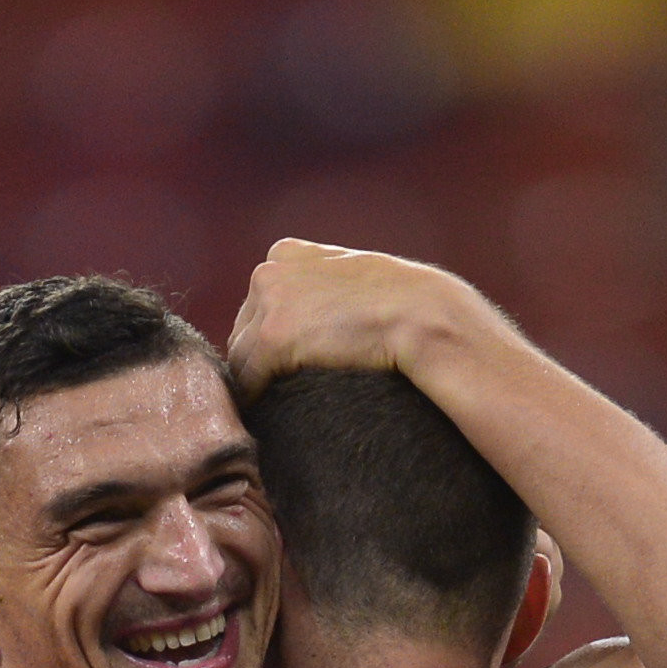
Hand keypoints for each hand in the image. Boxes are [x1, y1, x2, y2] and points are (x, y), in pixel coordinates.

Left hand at [228, 238, 486, 389]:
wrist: (426, 315)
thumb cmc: (402, 302)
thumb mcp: (352, 276)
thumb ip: (319, 287)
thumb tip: (304, 321)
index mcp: (285, 254)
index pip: (257, 305)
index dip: (270, 336)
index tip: (291, 361)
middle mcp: (269, 271)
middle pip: (243, 331)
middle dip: (259, 359)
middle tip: (284, 389)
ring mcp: (269, 303)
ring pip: (240, 357)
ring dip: (257, 382)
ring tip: (280, 404)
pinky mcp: (273, 338)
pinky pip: (247, 380)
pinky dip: (258, 399)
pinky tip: (274, 413)